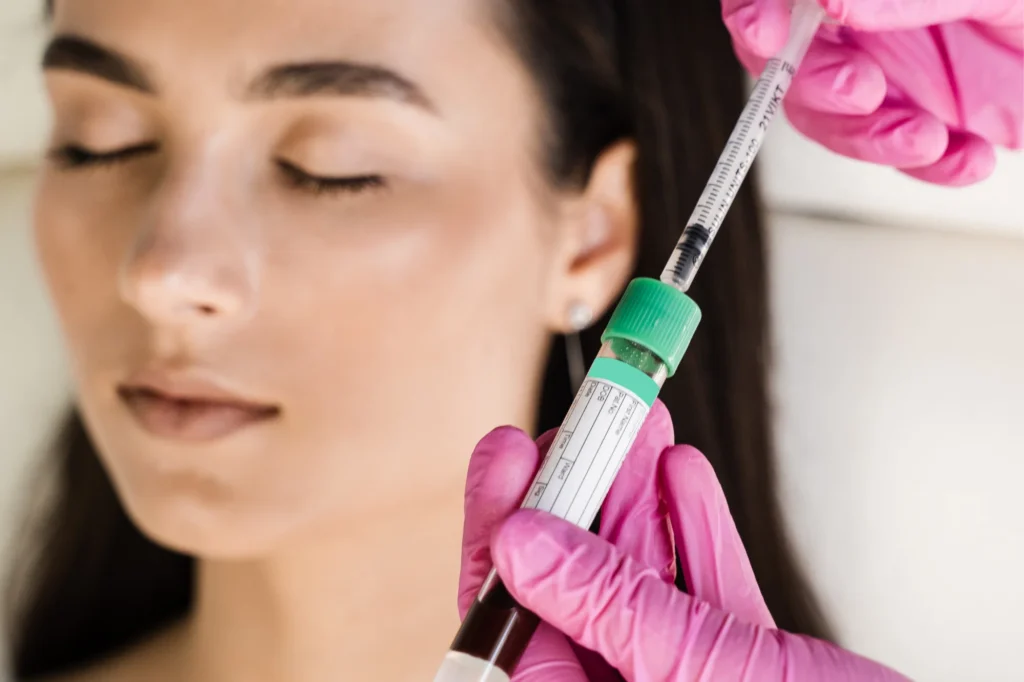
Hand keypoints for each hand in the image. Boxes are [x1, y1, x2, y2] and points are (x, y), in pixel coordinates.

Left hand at [460, 401, 910, 680]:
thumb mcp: (700, 668)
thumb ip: (610, 607)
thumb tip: (524, 540)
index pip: (512, 620)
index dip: (501, 529)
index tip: (507, 450)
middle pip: (574, 581)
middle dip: (577, 493)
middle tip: (577, 422)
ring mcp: (681, 676)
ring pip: (642, 575)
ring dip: (638, 494)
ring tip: (634, 422)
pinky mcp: (741, 662)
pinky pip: (703, 586)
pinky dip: (694, 528)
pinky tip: (681, 474)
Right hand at [722, 0, 1022, 185]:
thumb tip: (832, 0)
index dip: (756, 15)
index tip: (766, 37)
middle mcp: (860, 24)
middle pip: (792, 66)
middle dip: (817, 89)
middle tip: (861, 91)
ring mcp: (886, 72)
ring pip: (834, 122)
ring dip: (871, 140)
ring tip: (924, 139)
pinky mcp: (916, 118)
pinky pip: (898, 155)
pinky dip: (930, 169)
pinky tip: (965, 158)